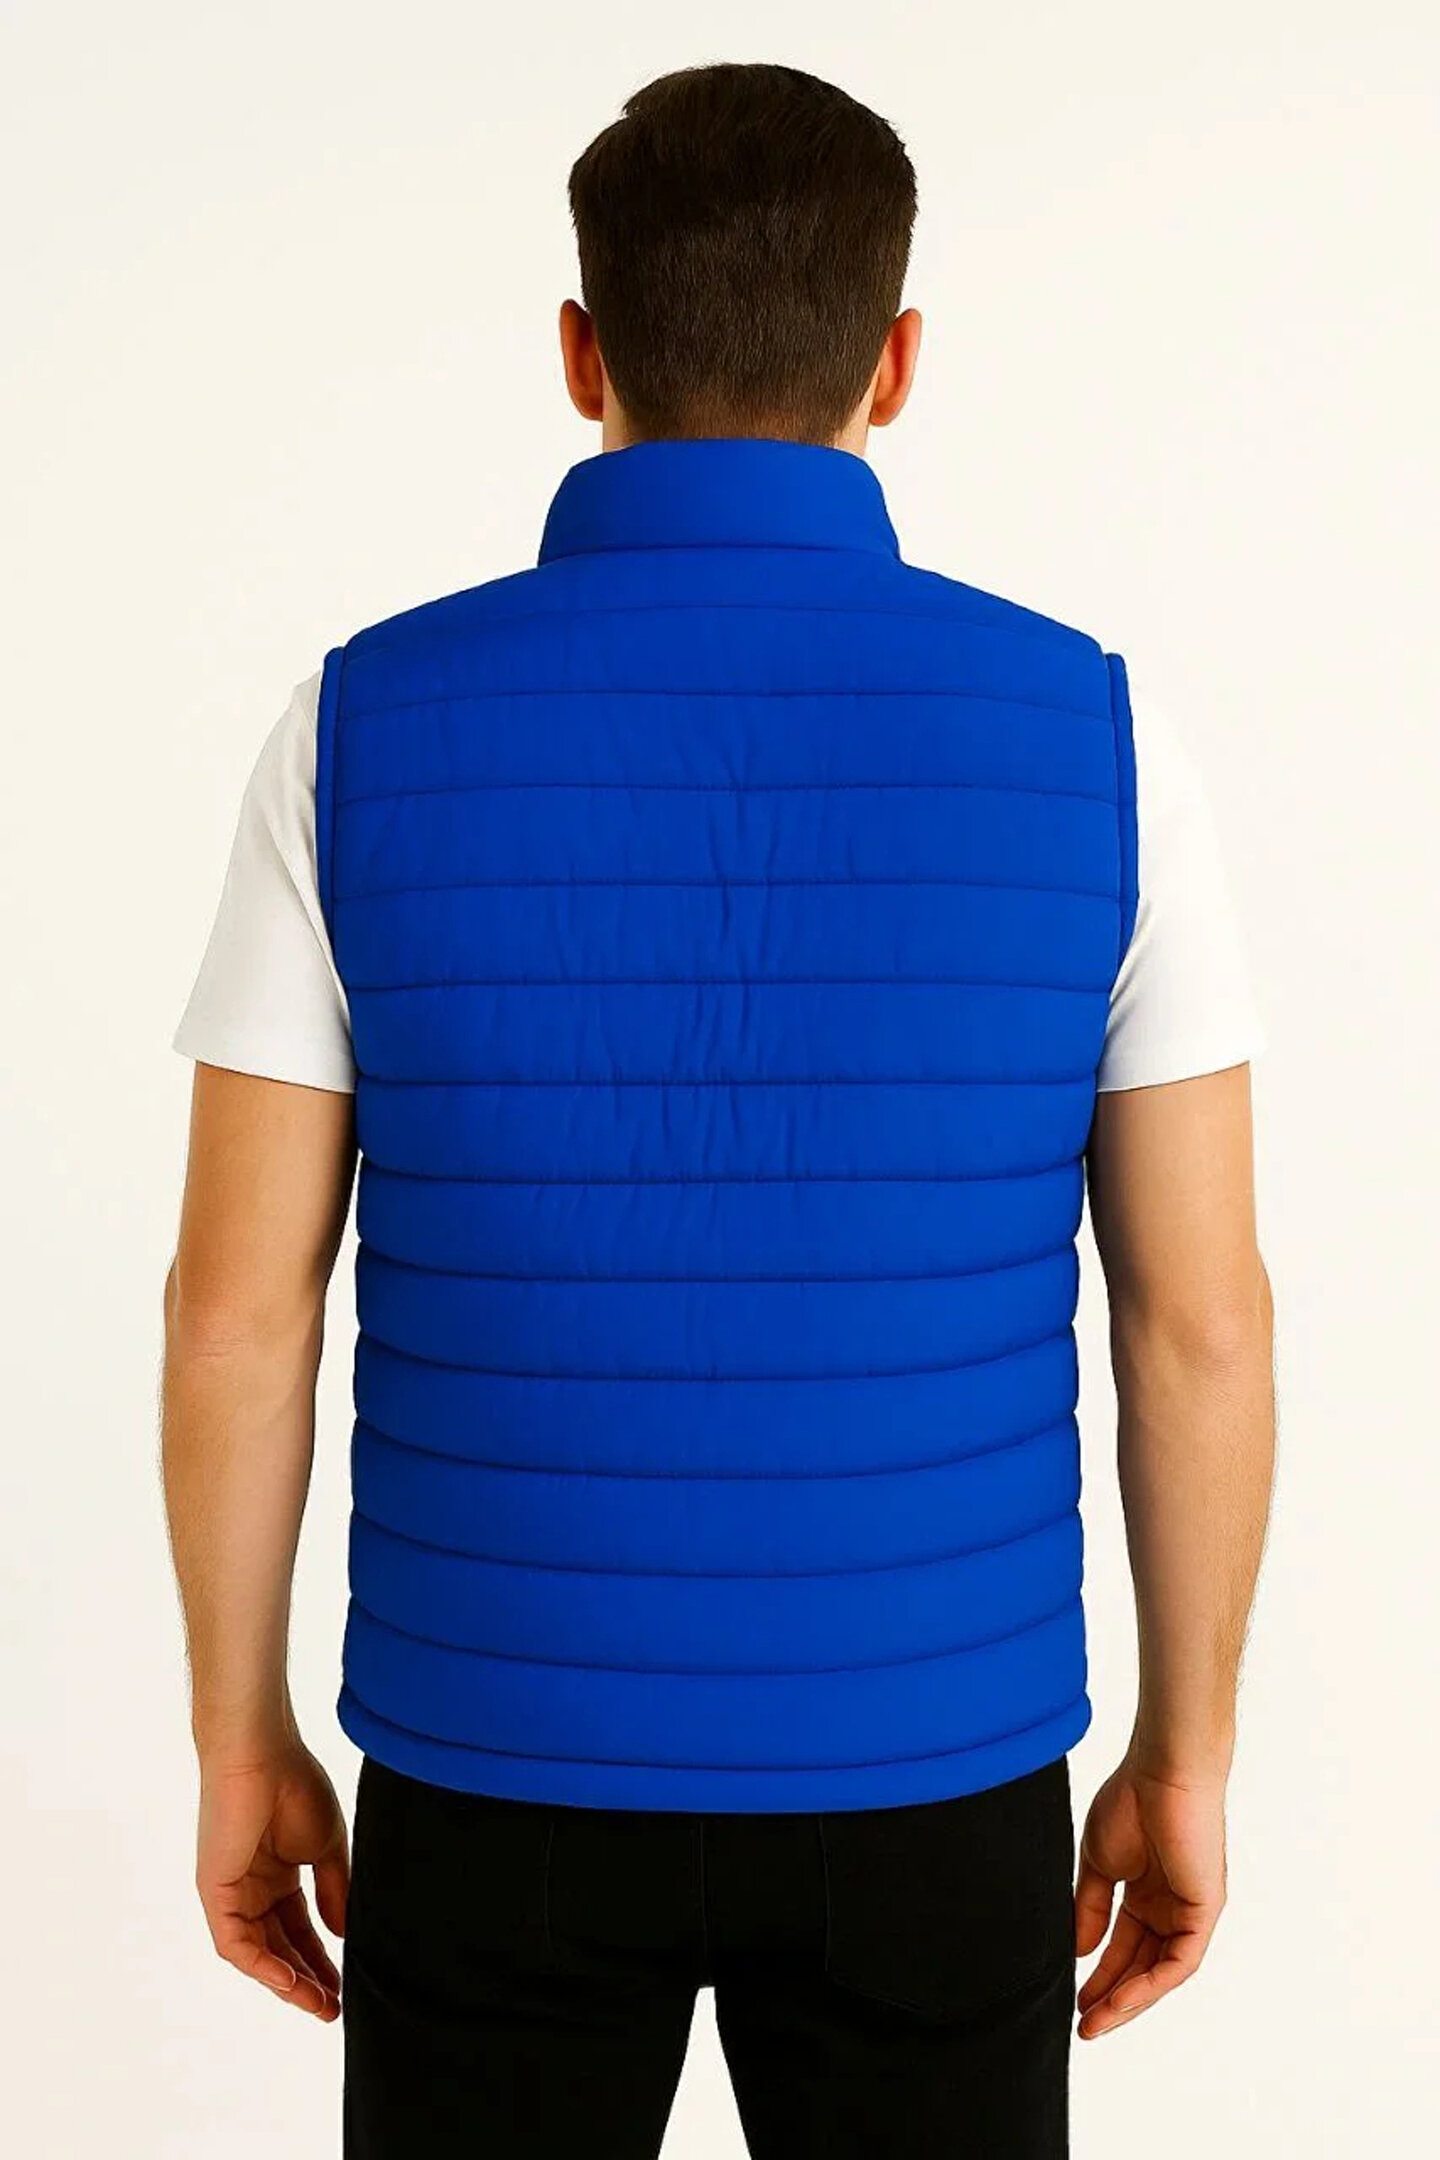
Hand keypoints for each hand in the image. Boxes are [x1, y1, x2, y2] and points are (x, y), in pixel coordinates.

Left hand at [196, 1740, 349, 2020]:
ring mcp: (233, 1892)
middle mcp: (254, 1888)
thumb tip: (343, 1935)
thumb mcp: (327, 1847)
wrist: (263, 1754)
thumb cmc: (296, 1786)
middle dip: (307, 1978)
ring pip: (258, 1952)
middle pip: (280, 1947)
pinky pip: (235, 1943)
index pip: (300, 1928)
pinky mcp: (215, 1892)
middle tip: (334, 2007)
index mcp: (279, 1874)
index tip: (347, 1985)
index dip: (322, 1958)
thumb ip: (334, 1891)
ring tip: (318, 2003)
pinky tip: (288, 1981)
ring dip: (286, 1980)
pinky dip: (261, 1965)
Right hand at [1073, 1753, 1227, 2038]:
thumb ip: (1090, 1909)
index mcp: (1145, 1893)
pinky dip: (1151, 1984)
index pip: (1122, 1947)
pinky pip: (1180, 1962)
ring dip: (1129, 1999)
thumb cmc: (1130, 1801)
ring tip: (1096, 2021)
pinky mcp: (1204, 1912)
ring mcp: (1188, 1912)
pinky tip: (1123, 1999)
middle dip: (1111, 1996)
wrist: (1161, 1772)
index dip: (1098, 1975)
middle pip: (1140, 1965)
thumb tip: (1078, 1951)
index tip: (1074, 2000)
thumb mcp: (1098, 1864)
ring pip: (1160, 1972)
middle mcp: (1169, 1907)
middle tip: (1084, 2025)